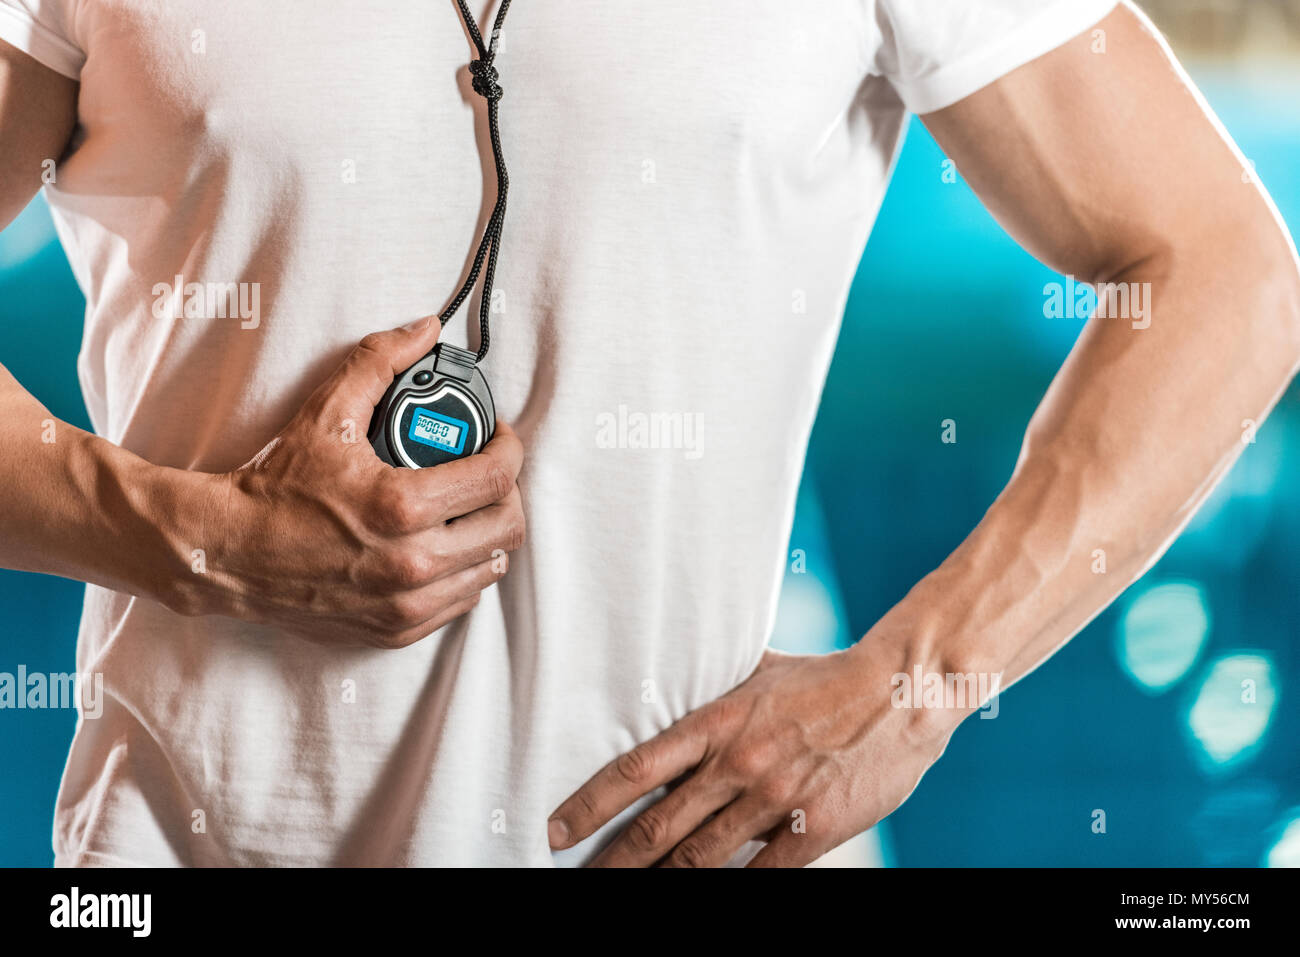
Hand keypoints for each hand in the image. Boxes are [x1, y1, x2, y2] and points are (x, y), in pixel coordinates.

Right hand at [174, 316, 525, 646]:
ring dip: (489, 533)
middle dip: (508, 492)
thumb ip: (379, 362)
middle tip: (488, 472)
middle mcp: (413, 563)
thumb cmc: (277, 486)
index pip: (498, 478)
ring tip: (468, 508)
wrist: (231, 553)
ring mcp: (407, 603)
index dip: (510, 448)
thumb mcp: (327, 413)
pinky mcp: (397, 630)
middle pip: (508, 528)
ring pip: (490, 568)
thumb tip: (425, 330)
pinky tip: (446, 546)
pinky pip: (461, 601)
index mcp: (403, 508)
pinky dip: (464, 572)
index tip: (499, 437)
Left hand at [548, 642, 958, 866]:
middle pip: (658, 825)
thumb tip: (678, 680)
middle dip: (612, 859)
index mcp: (719, 721)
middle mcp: (738, 763)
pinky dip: (728, 889)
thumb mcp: (761, 670)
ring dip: (658, 881)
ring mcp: (775, 800)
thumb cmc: (830, 678)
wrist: (902, 691)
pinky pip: (759, 875)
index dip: (591, 803)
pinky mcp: (812, 830)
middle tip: (580, 877)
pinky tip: (703, 896)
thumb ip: (718, 687)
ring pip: (699, 858)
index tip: (557, 828)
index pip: (637, 768)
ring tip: (626, 892)